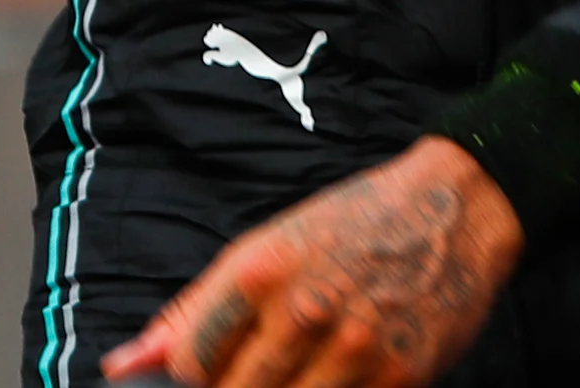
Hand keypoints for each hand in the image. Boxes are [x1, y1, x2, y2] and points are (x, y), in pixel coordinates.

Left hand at [105, 137, 523, 387]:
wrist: (458, 208)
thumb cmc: (354, 223)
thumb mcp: (268, 246)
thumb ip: (193, 310)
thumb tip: (120, 368)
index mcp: (261, 269)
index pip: (190, 363)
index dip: (197, 374)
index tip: (219, 363)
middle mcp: (304, 310)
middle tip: (269, 363)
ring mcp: (354, 348)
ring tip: (302, 368)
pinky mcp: (399, 379)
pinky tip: (337, 374)